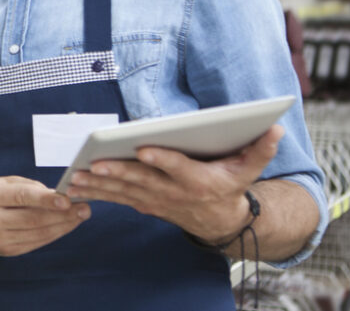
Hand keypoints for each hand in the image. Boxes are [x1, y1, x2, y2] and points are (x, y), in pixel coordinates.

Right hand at [0, 176, 90, 256]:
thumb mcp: (2, 183)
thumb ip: (29, 187)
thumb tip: (59, 196)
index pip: (21, 198)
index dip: (45, 199)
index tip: (67, 200)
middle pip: (33, 219)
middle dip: (62, 214)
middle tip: (84, 207)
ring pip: (38, 233)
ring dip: (63, 225)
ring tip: (81, 215)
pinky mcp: (7, 251)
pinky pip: (36, 242)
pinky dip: (54, 234)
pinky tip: (66, 225)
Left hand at [65, 124, 284, 242]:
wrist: (220, 221)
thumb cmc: (231, 187)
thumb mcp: (250, 169)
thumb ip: (260, 149)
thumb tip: (274, 127)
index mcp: (198, 180)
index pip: (179, 168)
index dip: (162, 160)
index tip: (144, 150)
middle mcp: (173, 192)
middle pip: (144, 180)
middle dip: (119, 172)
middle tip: (97, 164)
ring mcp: (156, 200)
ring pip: (124, 192)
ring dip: (99, 185)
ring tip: (76, 178)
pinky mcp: (144, 203)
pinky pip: (117, 199)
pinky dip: (96, 193)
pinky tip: (75, 186)